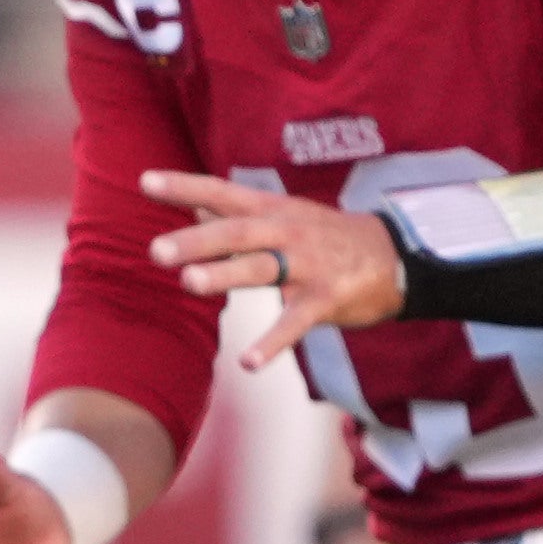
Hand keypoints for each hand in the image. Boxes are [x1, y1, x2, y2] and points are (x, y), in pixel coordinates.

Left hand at [141, 170, 402, 370]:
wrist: (397, 257)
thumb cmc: (326, 236)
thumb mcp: (284, 215)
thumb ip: (236, 214)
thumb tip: (194, 203)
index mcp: (271, 211)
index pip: (222, 193)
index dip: (185, 186)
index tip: (145, 181)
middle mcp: (286, 232)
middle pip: (236, 233)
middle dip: (196, 242)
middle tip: (156, 251)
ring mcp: (307, 265)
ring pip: (261, 269)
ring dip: (225, 276)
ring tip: (189, 284)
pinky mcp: (325, 299)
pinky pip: (294, 323)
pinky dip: (272, 343)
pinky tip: (247, 362)